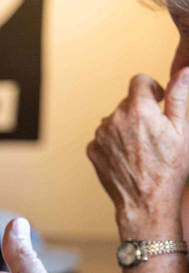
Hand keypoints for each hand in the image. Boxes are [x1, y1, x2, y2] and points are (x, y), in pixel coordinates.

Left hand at [87, 68, 188, 232]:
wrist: (146, 201)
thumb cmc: (170, 168)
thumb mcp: (182, 130)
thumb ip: (179, 97)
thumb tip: (184, 72)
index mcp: (138, 109)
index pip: (139, 80)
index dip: (151, 88)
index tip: (158, 100)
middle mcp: (114, 119)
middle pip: (126, 102)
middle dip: (140, 110)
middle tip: (154, 132)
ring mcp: (100, 135)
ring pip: (114, 120)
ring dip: (126, 126)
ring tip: (141, 148)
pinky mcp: (92, 150)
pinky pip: (104, 137)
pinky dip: (114, 142)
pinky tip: (128, 157)